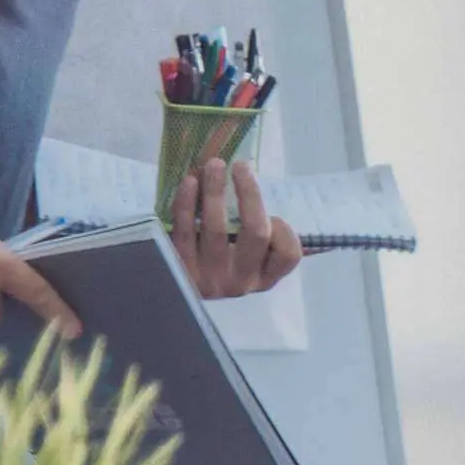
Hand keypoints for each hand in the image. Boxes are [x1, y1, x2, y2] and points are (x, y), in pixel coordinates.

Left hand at [170, 157, 301, 298]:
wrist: (175, 299)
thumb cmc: (223, 262)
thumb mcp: (249, 258)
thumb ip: (265, 235)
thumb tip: (279, 197)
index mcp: (265, 277)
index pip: (288, 254)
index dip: (284, 229)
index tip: (272, 212)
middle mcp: (241, 281)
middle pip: (255, 232)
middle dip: (249, 193)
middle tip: (239, 165)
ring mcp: (210, 280)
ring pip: (217, 229)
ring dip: (215, 191)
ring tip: (213, 165)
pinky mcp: (181, 273)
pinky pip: (184, 233)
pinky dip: (186, 205)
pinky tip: (189, 184)